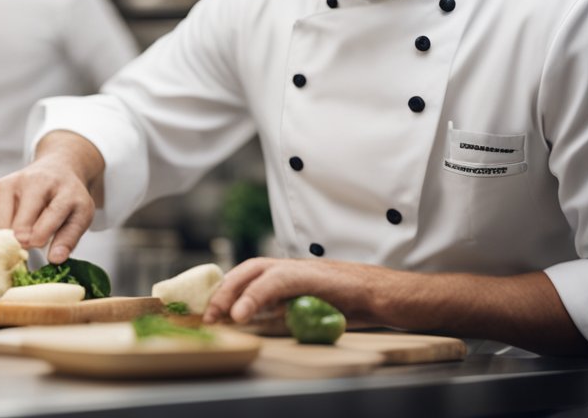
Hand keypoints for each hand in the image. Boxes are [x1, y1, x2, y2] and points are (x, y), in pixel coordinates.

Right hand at [0, 132, 103, 262]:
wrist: (52, 172)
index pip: (45, 215)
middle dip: (19, 245)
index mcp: (52, 185)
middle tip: (26, 252)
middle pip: (13, 226)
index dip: (40, 237)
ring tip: (19, 242)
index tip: (37, 246)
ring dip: (4, 244)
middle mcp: (23, 182)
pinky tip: (5, 234)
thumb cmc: (65, 198)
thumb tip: (55, 259)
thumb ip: (70, 238)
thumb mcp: (80, 214)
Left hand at [204, 257, 394, 325]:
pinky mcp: (307, 274)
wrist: (381, 294)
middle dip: (221, 292)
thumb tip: (257, 322)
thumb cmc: (348, 302)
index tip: (209, 313)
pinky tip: (242, 312)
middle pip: (243, 271)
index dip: (225, 292)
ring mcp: (297, 267)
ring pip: (253, 272)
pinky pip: (273, 282)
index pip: (245, 277)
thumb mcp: (307, 307)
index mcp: (284, 274)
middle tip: (207, 316)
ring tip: (219, 315)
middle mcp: (286, 266)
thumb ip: (283, 309)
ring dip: (232, 293)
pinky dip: (254, 295)